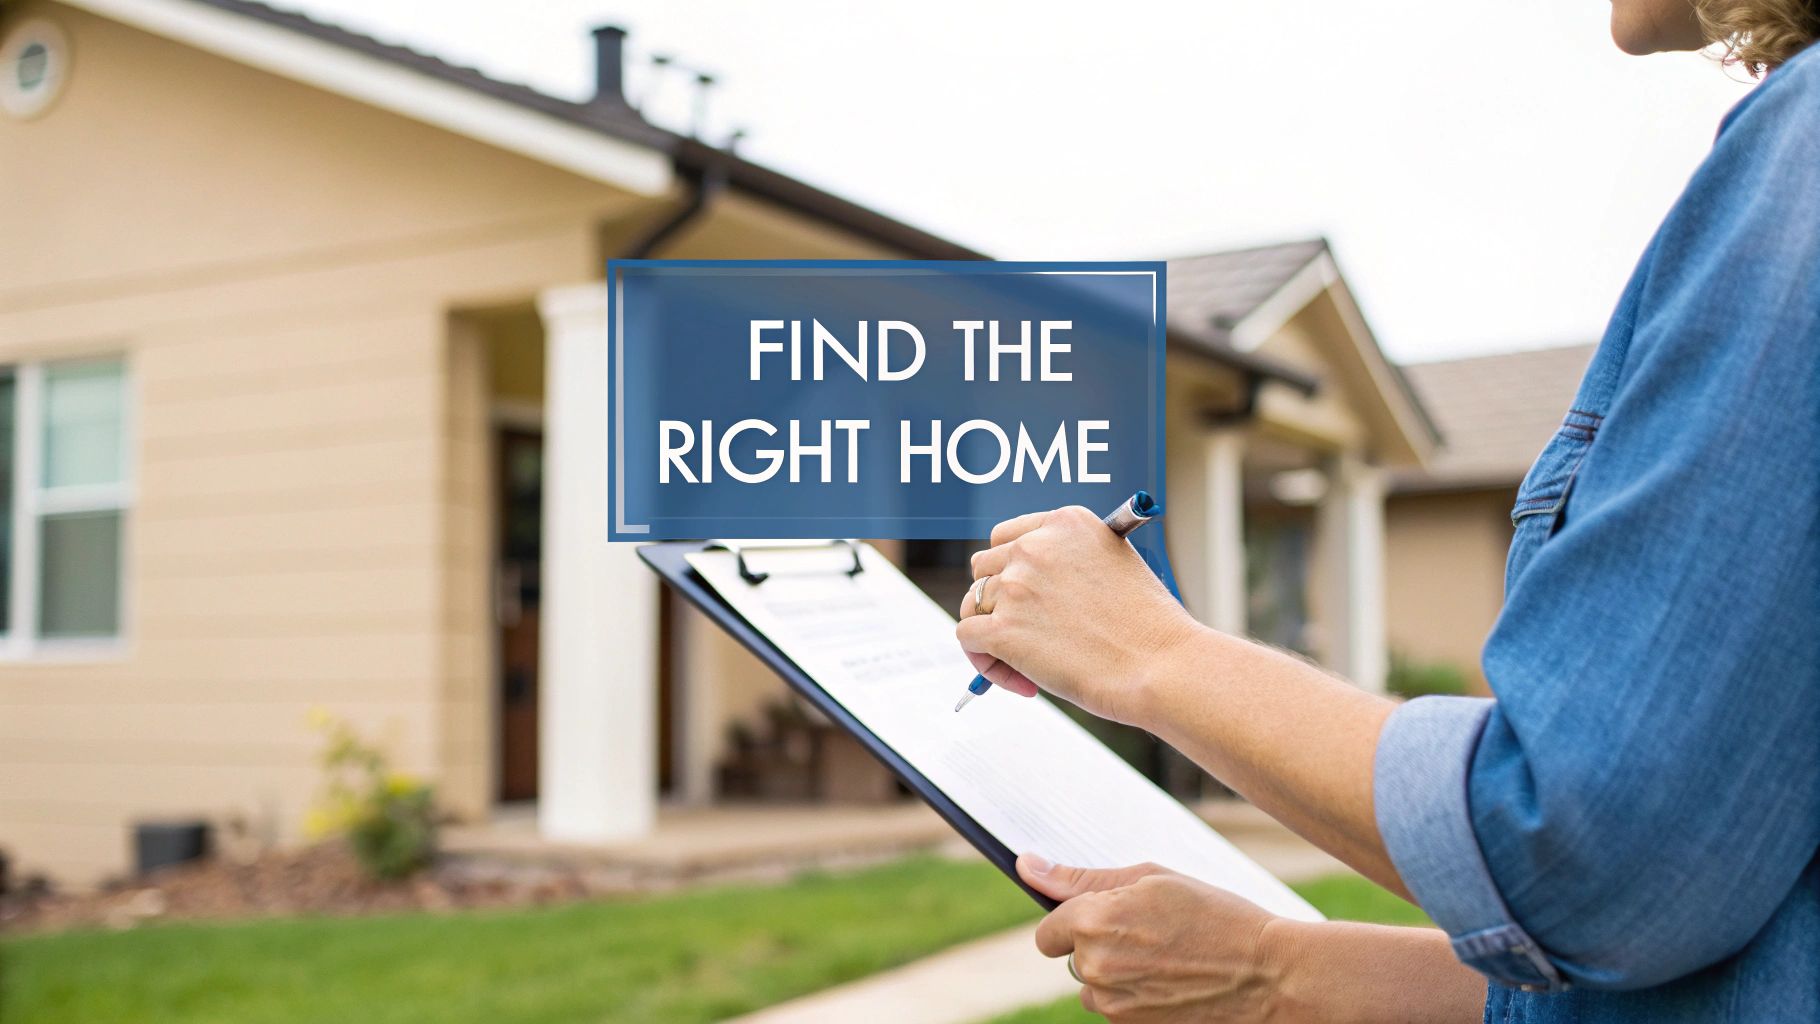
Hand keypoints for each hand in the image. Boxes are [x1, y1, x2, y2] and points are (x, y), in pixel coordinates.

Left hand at [956, 505, 1201, 722]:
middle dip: (1001, 603)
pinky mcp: (1003, 629)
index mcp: (1066, 523)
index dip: (1013, 571)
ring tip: (1027, 665)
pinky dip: (986, 662)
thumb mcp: (1114, 565)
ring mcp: (1016, 586)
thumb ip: (1071, 563)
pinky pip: (967, 636)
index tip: (1032, 599)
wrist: (1163, 665)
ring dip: (992, 634)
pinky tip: (1022, 680)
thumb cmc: (1149, 627)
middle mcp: (1035, 547)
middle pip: (984, 569)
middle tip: (1033, 636)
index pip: (1008, 536)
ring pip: (973, 604)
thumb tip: (1032, 590)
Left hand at [1019, 855, 1286, 1022]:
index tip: (1094, 917)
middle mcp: (1095, 967)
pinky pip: (1118, 1008)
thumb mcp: (1152, 880)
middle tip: (1150, 933)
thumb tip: (1026, 866)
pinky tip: (1174, 982)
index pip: (1047, 931)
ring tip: (1167, 958)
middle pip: (1073, 957)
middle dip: (1099, 944)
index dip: (1071, 921)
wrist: (1268, 975)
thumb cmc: (1214, 915)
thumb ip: (1081, 878)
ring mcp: (1114, 1005)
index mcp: (1094, 921)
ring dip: (1116, 973)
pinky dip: (1137, 996)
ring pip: (1094, 986)